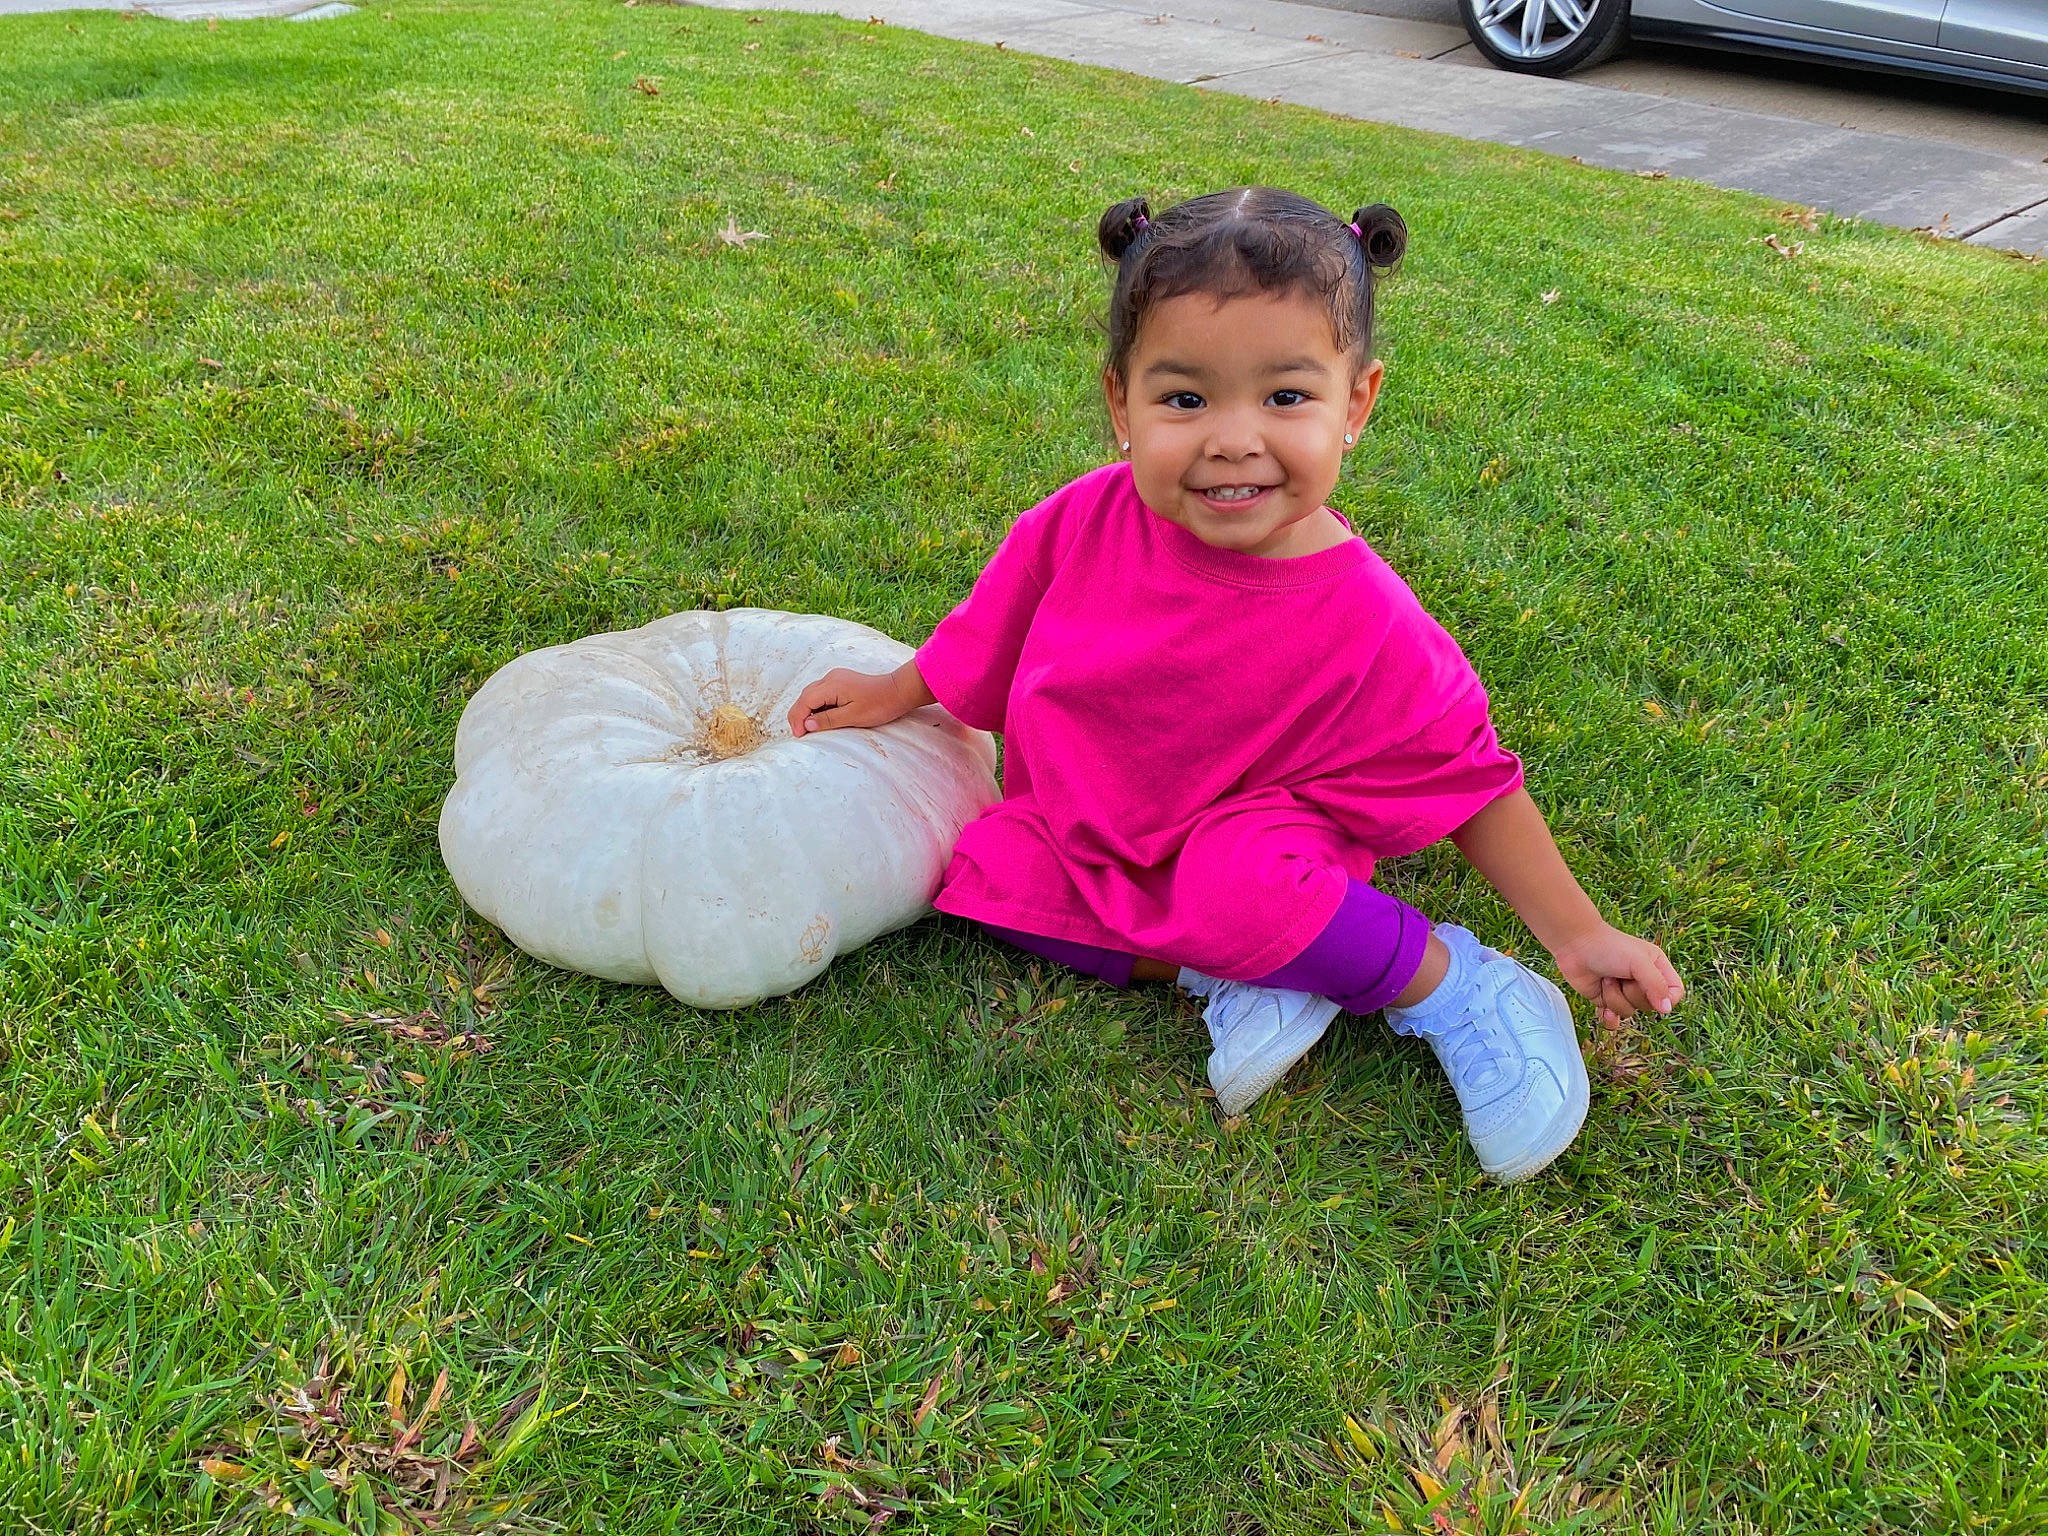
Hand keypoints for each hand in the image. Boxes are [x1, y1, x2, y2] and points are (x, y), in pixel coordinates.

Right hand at [786, 665, 922, 736]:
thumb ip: (828, 720)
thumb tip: (806, 725)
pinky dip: (816, 706)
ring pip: (811, 694)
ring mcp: (835, 678)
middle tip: (801, 735)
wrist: (897, 691)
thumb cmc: (879, 704)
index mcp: (832, 685)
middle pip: (805, 696)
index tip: (800, 736)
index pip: (804, 701)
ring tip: (809, 729)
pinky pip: (821, 693)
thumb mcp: (853, 716)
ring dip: (806, 711)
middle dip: (799, 715)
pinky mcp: (840, 681)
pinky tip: (820, 718)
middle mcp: (830, 678)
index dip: (798, 719)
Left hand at [1549, 923, 1683, 1026]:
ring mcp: (1623, 992)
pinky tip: (1604, 1010)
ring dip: (1614, 998)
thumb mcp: (1639, 962)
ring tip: (1606, 979)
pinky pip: (1614, 1021)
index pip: (1674, 993)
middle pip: (1650, 1006)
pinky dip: (1609, 1018)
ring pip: (1630, 1013)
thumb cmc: (1608, 947)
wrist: (1575, 944)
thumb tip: (1666, 1010)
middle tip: (1619, 976)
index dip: (1666, 999)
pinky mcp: (1606, 1000)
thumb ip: (1656, 985)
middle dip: (1632, 994)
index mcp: (1656, 967)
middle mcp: (1642, 981)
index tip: (1652, 993)